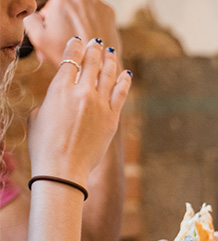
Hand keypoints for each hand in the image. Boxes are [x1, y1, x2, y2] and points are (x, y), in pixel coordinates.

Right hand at [25, 0, 120, 67]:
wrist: (97, 70)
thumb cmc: (65, 55)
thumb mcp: (38, 37)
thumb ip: (31, 18)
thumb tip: (36, 12)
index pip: (51, 6)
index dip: (49, 20)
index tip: (52, 34)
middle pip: (66, 7)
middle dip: (62, 23)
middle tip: (60, 42)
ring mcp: (98, 5)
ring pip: (81, 12)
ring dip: (75, 24)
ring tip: (74, 46)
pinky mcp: (111, 15)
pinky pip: (94, 17)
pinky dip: (90, 27)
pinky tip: (86, 43)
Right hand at [27, 37, 130, 185]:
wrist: (63, 168)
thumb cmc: (44, 145)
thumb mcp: (38, 116)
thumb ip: (51, 100)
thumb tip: (60, 97)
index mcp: (59, 89)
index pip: (70, 59)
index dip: (75, 48)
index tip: (78, 42)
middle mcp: (81, 92)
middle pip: (92, 63)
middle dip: (95, 50)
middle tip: (97, 43)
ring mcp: (100, 105)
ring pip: (108, 75)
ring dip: (110, 61)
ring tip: (111, 53)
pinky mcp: (112, 118)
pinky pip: (121, 94)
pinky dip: (124, 81)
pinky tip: (126, 73)